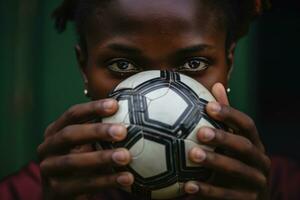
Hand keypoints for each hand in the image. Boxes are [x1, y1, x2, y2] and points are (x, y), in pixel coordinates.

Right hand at [37, 99, 133, 198]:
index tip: (115, 105)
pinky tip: (127, 178)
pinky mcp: (56, 191)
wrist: (65, 196)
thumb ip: (100, 130)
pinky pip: (83, 184)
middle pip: (69, 134)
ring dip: (102, 158)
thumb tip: (131, 108)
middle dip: (96, 131)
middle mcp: (47, 148)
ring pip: (74, 162)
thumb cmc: (83, 162)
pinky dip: (106, 181)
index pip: (72, 114)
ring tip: (127, 156)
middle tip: (122, 131)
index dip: (92, 108)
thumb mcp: (88, 144)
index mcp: (55, 131)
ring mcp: (48, 170)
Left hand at [184, 83, 270, 199]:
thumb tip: (218, 84)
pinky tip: (187, 186)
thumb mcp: (230, 142)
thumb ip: (225, 118)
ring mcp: (256, 182)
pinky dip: (207, 190)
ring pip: (238, 170)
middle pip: (245, 146)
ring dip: (215, 162)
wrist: (242, 197)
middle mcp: (259, 161)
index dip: (230, 114)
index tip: (209, 105)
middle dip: (223, 138)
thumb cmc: (232, 163)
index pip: (247, 124)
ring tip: (192, 154)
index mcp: (254, 144)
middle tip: (200, 132)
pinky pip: (227, 195)